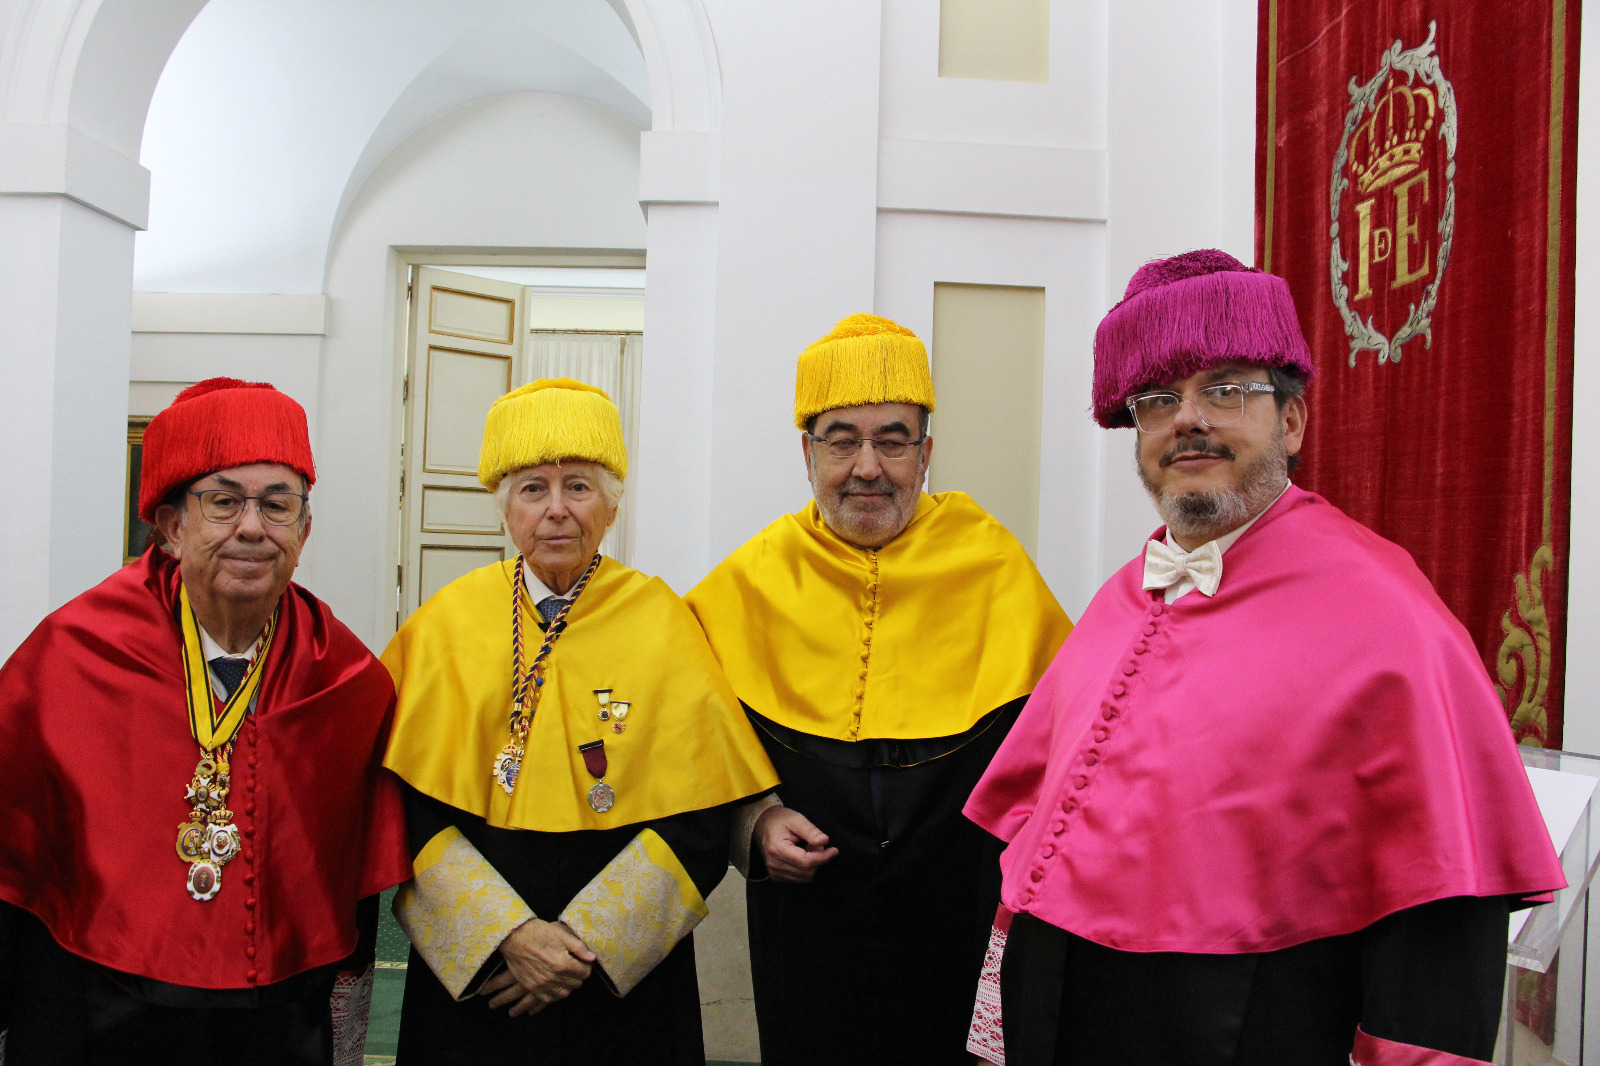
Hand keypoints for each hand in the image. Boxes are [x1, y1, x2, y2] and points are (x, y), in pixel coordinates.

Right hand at [481, 919, 596, 1015]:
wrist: (514, 937)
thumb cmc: (538, 932)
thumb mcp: (561, 934)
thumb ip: (579, 948)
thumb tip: (592, 958)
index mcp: (563, 963)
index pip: (584, 973)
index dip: (586, 966)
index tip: (583, 961)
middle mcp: (553, 977)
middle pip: (576, 984)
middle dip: (578, 975)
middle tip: (575, 967)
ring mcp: (541, 984)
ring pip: (564, 993)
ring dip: (568, 985)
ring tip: (565, 975)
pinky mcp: (532, 987)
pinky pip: (548, 999)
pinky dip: (555, 994)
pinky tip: (555, 985)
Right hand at [755, 805, 838, 882]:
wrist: (764, 824)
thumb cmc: (780, 819)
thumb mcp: (797, 819)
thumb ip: (811, 831)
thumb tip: (825, 841)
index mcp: (777, 849)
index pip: (806, 861)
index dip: (823, 857)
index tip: (834, 850)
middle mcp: (774, 864)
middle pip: (807, 872)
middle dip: (817, 859)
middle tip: (816, 844)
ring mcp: (773, 872)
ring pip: (804, 877)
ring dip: (812, 864)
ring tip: (808, 848)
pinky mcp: (776, 876)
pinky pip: (798, 878)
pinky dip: (805, 869)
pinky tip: (802, 855)